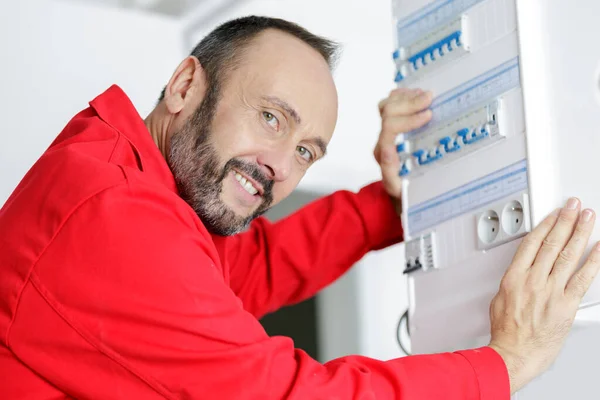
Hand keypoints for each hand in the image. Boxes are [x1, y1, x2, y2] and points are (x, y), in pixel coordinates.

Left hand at [375, 88, 431, 204]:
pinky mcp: (391, 130)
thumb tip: (387, 150)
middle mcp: (382, 142)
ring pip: (387, 105)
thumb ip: (390, 175)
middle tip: (431, 97)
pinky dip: (402, 96)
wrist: (404, 198)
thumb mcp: (399, 191)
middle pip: (388, 112)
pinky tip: (415, 93)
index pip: (390, 127)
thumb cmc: (406, 196)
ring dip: (406, 97)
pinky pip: (390, 106)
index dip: (409, 118)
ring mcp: (386, 134)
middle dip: (410, 102)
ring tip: (425, 94)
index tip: (429, 114)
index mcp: (384, 155)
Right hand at [488, 198, 599, 393]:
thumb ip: (513, 283)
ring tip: (587, 218)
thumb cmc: (506, 332)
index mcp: (514, 278)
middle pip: (552, 243)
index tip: (554, 214)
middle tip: (574, 207)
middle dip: (565, 221)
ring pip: (568, 255)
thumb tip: (521, 275)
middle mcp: (533, 281)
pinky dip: (593, 261)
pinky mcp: (566, 304)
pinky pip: (583, 278)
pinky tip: (599, 249)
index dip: (545, 225)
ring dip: (580, 233)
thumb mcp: (499, 300)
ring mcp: (551, 291)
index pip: (532, 243)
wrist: (514, 353)